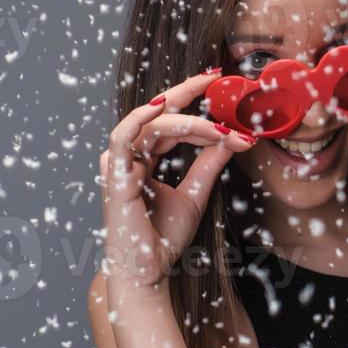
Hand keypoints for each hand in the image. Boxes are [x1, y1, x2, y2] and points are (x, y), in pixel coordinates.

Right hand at [99, 71, 253, 293]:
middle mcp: (129, 156)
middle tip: (217, 77)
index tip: (223, 89)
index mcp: (143, 158)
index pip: (169, 121)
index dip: (196, 104)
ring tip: (218, 126)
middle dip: (188, 92)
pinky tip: (162, 106)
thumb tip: (231, 139)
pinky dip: (140, 119)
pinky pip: (123, 137)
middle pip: (158, 113)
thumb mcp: (195, 193)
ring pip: (151, 124)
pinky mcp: (115, 175)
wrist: (147, 269)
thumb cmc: (162, 238)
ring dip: (187, 120)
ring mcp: (119, 163)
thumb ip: (208, 164)